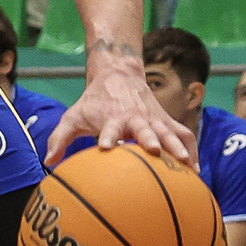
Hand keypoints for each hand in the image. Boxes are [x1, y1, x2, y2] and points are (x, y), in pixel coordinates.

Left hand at [43, 44, 192, 164]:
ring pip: (170, 132)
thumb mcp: (73, 116)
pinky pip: (184, 135)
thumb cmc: (93, 102)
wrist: (119, 74)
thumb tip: (49, 162)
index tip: (105, 148)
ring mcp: (154, 118)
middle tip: (155, 151)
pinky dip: (192, 150)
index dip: (108, 137)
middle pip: (145, 129)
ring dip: (179, 147)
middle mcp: (136, 117)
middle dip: (150, 139)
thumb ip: (60, 138)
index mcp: (113, 117)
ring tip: (190, 168)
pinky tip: (197, 171)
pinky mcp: (166, 120)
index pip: (109, 128)